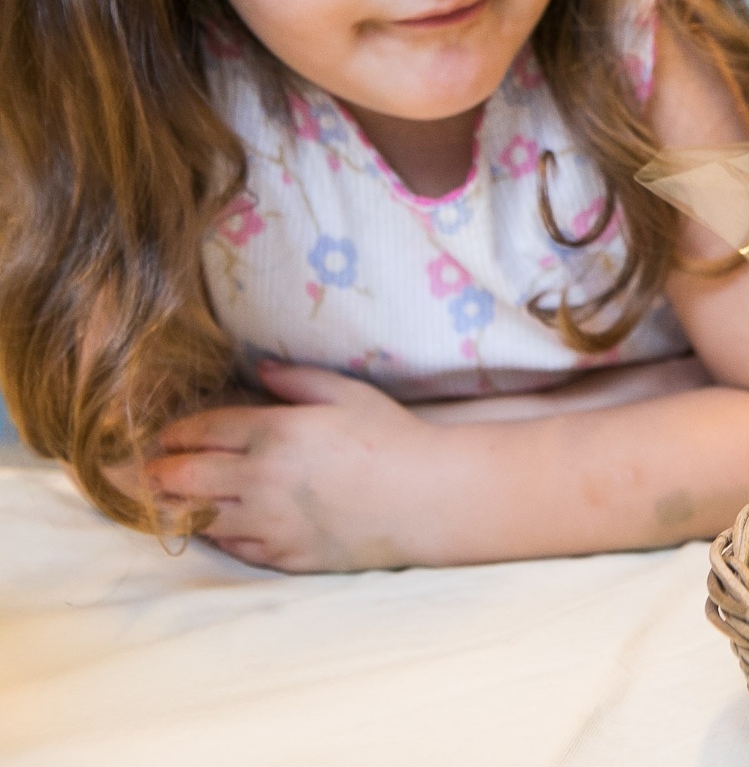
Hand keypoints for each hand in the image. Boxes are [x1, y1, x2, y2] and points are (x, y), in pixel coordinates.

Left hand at [147, 361, 446, 571]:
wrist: (429, 499)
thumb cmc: (394, 438)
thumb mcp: (348, 393)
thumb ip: (297, 379)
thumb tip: (258, 368)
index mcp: (275, 433)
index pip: (202, 432)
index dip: (175, 433)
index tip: (163, 436)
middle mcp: (261, 480)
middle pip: (183, 477)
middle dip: (156, 472)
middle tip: (143, 471)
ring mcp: (270, 523)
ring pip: (198, 518)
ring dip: (175, 508)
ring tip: (163, 501)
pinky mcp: (284, 555)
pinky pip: (234, 547)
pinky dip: (218, 534)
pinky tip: (215, 526)